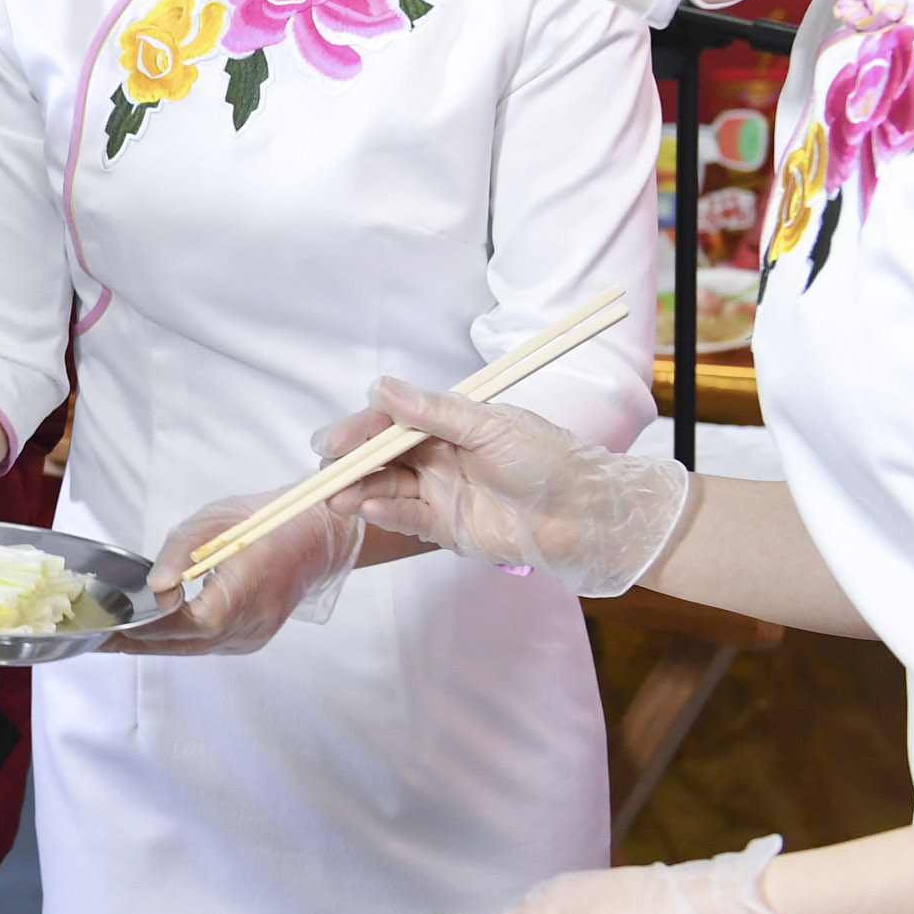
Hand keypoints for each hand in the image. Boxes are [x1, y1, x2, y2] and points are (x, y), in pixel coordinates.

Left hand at [107, 485, 372, 655]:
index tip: (113, 622)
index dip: (150, 624)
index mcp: (247, 588)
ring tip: (115, 637)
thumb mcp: (215, 520)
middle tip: (98, 638)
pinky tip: (152, 632)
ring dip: (155, 643)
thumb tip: (156, 586)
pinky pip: (208, 645)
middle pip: (187, 642)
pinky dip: (178, 639)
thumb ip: (180, 552)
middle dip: (139, 641)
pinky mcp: (253, 638)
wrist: (317, 536)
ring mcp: (255, 635)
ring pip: (196, 648)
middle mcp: (253, 622)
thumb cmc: (266, 519)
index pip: (190, 621)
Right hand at [319, 378, 690, 596]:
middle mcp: (436, 456)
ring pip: (385, 487)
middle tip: (327, 468)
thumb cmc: (546, 461)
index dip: (360, 429)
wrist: (585, 514)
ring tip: (338, 496)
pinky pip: (403, 516)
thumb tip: (381, 388)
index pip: (391, 422)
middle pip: (379, 456)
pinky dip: (381, 512)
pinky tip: (366, 508)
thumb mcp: (489, 426)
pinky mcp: (443, 526)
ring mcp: (437, 491)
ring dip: (359, 490)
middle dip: (350, 462)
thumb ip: (434, 411)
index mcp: (447, 424)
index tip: (334, 440)